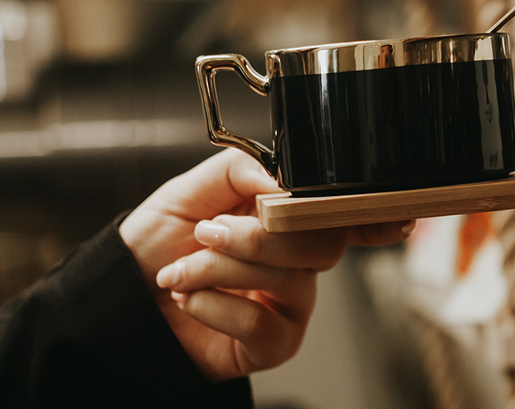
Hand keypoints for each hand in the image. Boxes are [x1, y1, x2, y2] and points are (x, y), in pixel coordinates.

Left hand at [119, 149, 411, 380]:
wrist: (122, 299)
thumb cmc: (157, 246)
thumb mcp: (187, 190)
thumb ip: (238, 170)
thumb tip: (279, 178)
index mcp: (287, 221)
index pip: (343, 215)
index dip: (375, 216)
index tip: (393, 215)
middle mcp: (299, 262)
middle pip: (319, 244)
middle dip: (255, 237)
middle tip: (208, 233)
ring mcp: (292, 305)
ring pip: (287, 279)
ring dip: (219, 270)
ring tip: (179, 272)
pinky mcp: (275, 345)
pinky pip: (262, 323)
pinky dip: (215, 306)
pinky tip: (190, 300)